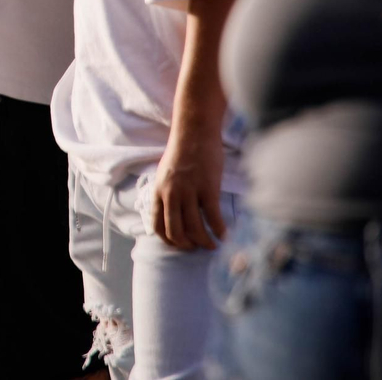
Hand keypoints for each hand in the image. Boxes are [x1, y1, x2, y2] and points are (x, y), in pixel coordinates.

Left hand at [151, 122, 226, 249]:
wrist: (194, 133)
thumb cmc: (182, 153)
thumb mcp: (165, 175)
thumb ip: (166, 194)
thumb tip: (171, 213)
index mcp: (158, 192)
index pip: (157, 225)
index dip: (169, 240)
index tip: (180, 245)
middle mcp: (170, 194)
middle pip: (175, 232)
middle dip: (187, 245)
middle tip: (197, 248)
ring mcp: (189, 192)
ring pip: (195, 228)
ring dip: (205, 242)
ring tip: (213, 245)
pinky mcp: (208, 188)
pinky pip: (213, 217)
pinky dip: (219, 230)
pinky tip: (224, 235)